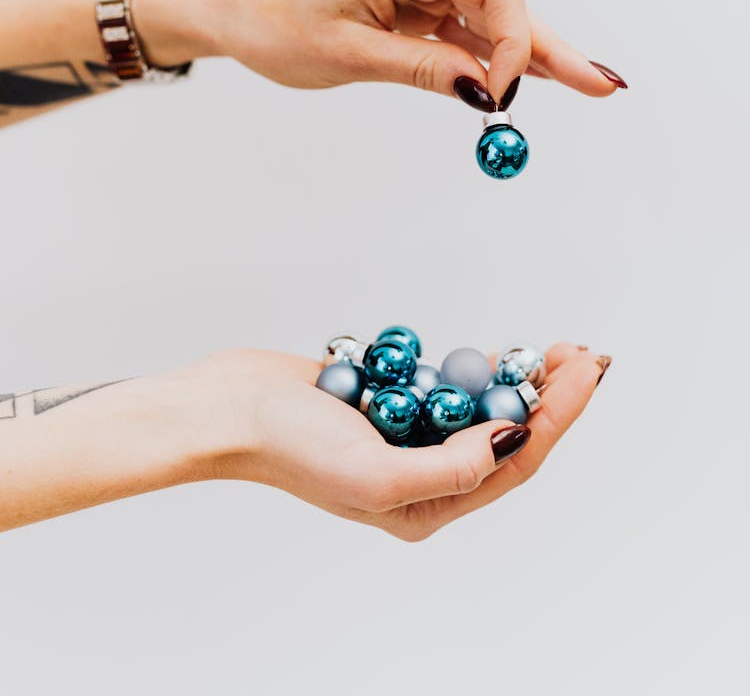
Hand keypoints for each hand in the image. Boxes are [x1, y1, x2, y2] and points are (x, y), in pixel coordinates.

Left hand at [141, 0, 626, 105]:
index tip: (501, 96)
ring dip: (527, 55)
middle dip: (547, 47)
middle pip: (502, 0)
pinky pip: (465, 26)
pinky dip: (490, 56)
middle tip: (603, 85)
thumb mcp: (351, 56)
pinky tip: (531, 79)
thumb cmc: (277, 23)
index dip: (514, 42)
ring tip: (587, 85)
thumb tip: (486, 94)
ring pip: (490, 17)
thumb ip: (425, 70)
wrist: (237, 10)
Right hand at [203, 343, 607, 540]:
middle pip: (506, 434)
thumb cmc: (291, 449)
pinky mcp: (390, 402)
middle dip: (549, 395)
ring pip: (480, 408)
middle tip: (581, 353)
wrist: (232, 408)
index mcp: (426, 508)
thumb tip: (508, 440)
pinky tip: (495, 355)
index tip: (583, 372)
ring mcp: (406, 435)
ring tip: (553, 351)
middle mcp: (423, 476)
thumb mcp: (376, 475)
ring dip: (516, 379)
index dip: (558, 416)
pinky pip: (445, 385)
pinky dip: (471, 369)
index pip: (514, 462)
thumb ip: (449, 468)